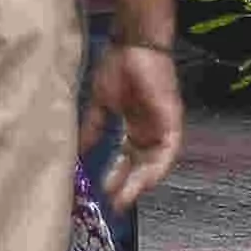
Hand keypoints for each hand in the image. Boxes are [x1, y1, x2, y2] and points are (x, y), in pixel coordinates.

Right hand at [89, 37, 184, 210]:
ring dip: (140, 182)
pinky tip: (145, 180)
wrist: (132, 45)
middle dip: (126, 186)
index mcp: (133, 128)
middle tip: (113, 204)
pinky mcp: (172, 122)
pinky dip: (156, 167)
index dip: (115, 176)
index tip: (101, 193)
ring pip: (153, 164)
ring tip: (124, 198)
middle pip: (139, 166)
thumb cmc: (118, 68)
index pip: (125, 159)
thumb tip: (78, 150)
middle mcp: (148, 132)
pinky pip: (167, 152)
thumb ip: (93, 128)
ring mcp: (161, 128)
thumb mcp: (100, 104)